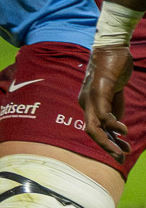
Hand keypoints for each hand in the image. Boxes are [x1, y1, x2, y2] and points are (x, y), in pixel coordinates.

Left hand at [80, 46, 133, 161]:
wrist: (112, 49)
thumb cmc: (112, 71)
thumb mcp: (114, 95)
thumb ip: (113, 110)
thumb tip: (117, 129)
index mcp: (89, 104)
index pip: (95, 129)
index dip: (107, 142)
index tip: (121, 152)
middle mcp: (86, 103)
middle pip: (91, 131)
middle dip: (105, 147)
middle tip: (119, 159)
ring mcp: (91, 97)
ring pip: (93, 125)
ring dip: (106, 140)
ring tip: (121, 151)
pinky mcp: (99, 90)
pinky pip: (102, 112)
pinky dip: (111, 123)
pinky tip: (122, 130)